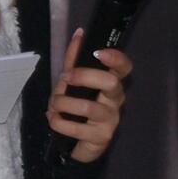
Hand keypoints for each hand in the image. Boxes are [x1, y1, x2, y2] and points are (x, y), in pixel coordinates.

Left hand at [46, 32, 131, 162]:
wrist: (81, 145)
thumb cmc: (78, 110)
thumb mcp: (74, 84)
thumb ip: (75, 60)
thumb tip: (79, 33)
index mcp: (112, 85)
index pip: (124, 68)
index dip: (116, 59)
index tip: (99, 52)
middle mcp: (115, 101)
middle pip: (111, 83)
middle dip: (84, 76)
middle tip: (64, 77)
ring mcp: (110, 121)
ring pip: (88, 107)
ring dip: (63, 102)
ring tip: (54, 104)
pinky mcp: (100, 138)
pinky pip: (75, 128)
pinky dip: (57, 121)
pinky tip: (53, 119)